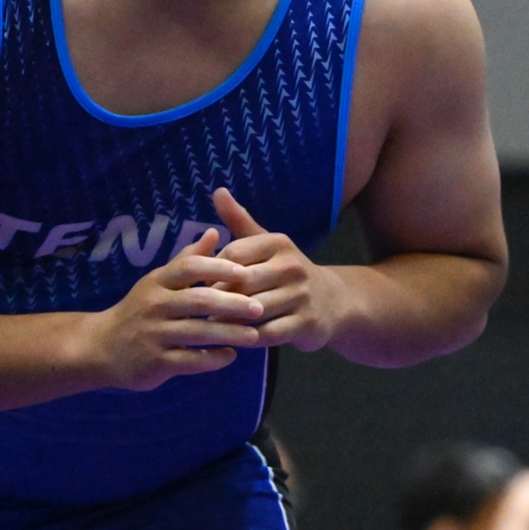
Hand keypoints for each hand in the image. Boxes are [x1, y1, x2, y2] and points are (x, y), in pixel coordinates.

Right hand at [83, 228, 262, 391]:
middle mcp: (155, 305)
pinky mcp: (155, 362)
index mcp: (158, 281)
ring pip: (198, 332)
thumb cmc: (140, 310)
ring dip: (229, 333)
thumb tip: (215, 232)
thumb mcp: (159, 281)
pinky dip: (212, 359)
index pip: (190, 268)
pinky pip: (189, 361)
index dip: (219, 268)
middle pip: (199, 300)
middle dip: (232, 304)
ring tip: (254, 335)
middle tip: (259, 307)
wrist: (102, 347)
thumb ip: (187, 260)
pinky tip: (231, 356)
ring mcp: (154, 335)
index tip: (247, 272)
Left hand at [213, 189, 348, 350]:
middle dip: (217, 297)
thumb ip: (239, 220)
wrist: (332, 302)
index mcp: (279, 243)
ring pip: (253, 310)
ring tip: (209, 325)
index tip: (199, 282)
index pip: (233, 253)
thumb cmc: (287, 271)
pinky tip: (234, 338)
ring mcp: (302, 295)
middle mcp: (292, 266)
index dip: (212, 270)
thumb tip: (218, 191)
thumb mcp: (266, 243)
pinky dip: (248, 337)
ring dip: (229, 320)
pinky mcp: (306, 323)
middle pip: (241, 283)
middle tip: (196, 308)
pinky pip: (268, 333)